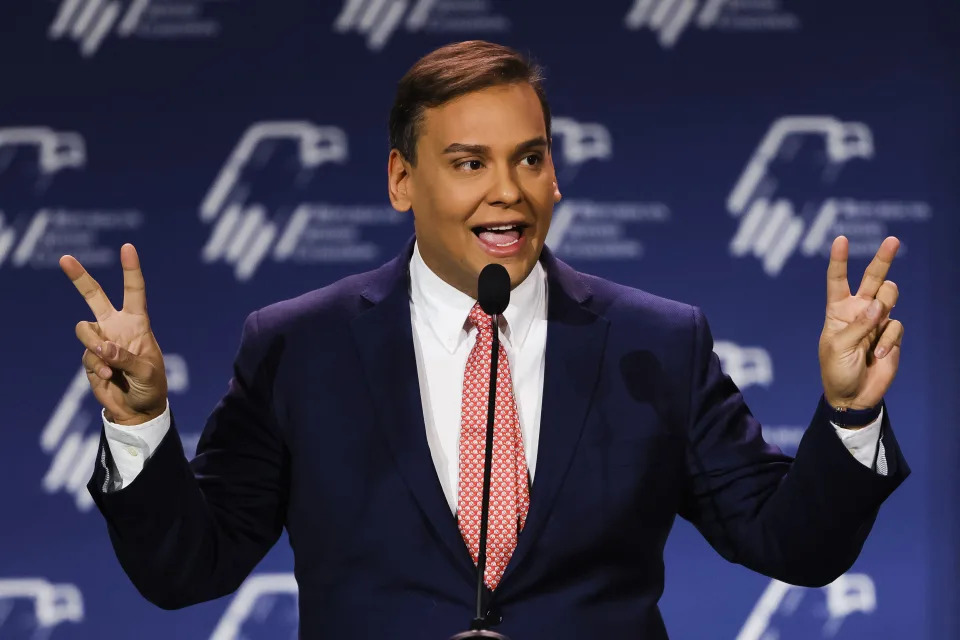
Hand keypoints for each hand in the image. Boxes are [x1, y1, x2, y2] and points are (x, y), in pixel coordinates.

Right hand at [60, 244, 167, 425]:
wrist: (139, 409)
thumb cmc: (151, 386)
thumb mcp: (148, 372)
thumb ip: (126, 358)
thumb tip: (103, 346)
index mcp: (137, 323)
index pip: (134, 291)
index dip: (131, 269)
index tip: (127, 247)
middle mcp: (116, 327)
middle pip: (94, 297)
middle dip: (79, 278)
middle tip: (65, 259)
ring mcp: (101, 341)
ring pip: (84, 330)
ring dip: (94, 344)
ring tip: (108, 363)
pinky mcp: (90, 358)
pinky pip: (87, 355)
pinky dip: (97, 366)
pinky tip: (108, 378)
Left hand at [819, 236, 903, 409]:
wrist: (854, 395)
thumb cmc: (836, 371)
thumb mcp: (838, 348)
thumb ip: (858, 326)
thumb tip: (878, 306)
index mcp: (837, 311)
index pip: (837, 281)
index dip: (839, 260)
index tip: (841, 239)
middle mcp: (858, 311)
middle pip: (873, 279)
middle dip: (883, 258)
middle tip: (892, 240)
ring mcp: (877, 321)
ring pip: (889, 297)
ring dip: (885, 307)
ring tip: (875, 327)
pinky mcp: (892, 335)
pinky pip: (896, 326)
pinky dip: (888, 341)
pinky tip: (878, 356)